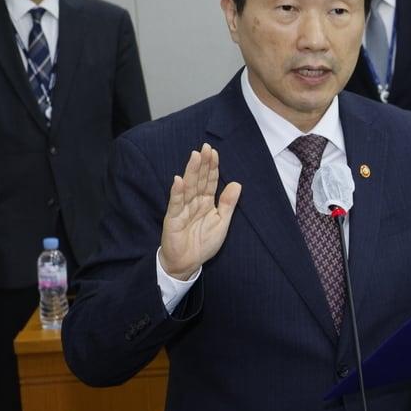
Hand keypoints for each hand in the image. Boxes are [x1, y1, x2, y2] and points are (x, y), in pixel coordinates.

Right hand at [159, 143, 241, 280]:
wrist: (187, 263)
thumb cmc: (203, 243)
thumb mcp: (222, 222)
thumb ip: (228, 204)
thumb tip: (237, 184)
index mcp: (206, 202)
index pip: (209, 181)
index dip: (212, 167)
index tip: (214, 152)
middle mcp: (194, 202)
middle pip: (198, 180)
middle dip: (202, 164)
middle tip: (205, 147)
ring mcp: (182, 209)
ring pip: (188, 187)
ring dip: (190, 172)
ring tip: (194, 157)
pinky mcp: (173, 219)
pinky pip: (176, 204)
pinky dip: (177, 192)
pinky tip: (178, 180)